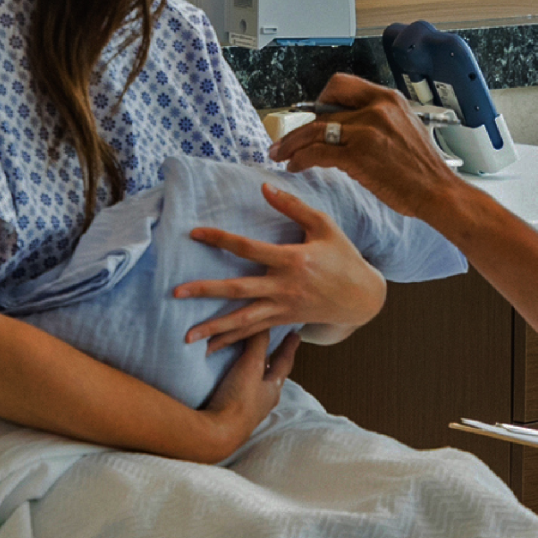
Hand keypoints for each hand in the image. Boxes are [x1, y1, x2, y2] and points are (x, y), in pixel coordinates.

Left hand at [172, 182, 388, 345]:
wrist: (361, 297)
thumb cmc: (343, 256)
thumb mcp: (324, 226)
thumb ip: (293, 206)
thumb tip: (264, 188)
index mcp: (293, 259)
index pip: (249, 248)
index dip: (220, 239)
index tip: (195, 233)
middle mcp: (285, 286)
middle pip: (239, 289)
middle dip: (206, 291)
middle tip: (176, 293)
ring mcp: (284, 307)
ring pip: (244, 320)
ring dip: (214, 329)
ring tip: (187, 336)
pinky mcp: (284, 320)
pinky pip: (254, 333)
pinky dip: (232, 342)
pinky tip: (210, 349)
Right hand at [190, 326, 298, 462]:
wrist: (216, 434)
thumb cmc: (238, 399)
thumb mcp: (251, 366)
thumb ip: (257, 343)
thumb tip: (265, 322)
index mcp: (272, 389)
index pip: (285, 363)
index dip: (289, 347)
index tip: (297, 335)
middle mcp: (263, 401)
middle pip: (271, 376)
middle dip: (273, 362)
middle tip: (275, 348)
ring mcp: (246, 411)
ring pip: (254, 386)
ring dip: (253, 374)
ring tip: (250, 362)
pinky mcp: (229, 415)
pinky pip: (237, 394)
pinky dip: (236, 383)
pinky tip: (229, 382)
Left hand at [275, 74, 463, 217]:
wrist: (438, 191)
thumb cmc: (424, 168)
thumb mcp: (406, 127)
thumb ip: (379, 119)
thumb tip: (349, 124)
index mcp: (388, 99)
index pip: (342, 85)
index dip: (322, 99)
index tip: (314, 115)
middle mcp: (376, 109)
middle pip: (322, 109)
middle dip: (299, 126)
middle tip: (288, 139)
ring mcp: (366, 130)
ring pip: (314, 130)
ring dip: (291, 143)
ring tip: (281, 153)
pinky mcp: (357, 155)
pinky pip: (317, 152)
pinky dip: (300, 159)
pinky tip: (296, 166)